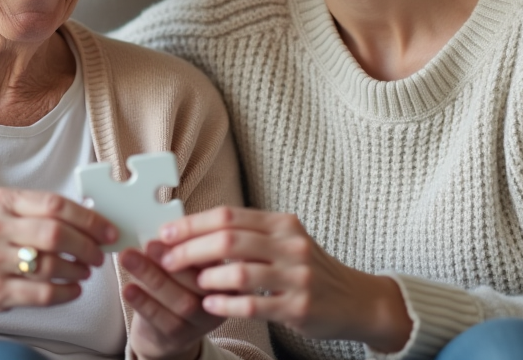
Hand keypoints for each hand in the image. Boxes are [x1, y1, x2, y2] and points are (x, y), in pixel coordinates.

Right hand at [0, 188, 117, 332]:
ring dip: (78, 270)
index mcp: (2, 201)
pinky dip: (65, 293)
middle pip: (55, 235)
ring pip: (50, 266)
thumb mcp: (6, 210)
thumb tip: (93, 221)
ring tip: (85, 270)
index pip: (55, 205)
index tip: (108, 230)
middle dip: (86, 246)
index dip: (88, 219)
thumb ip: (43, 211)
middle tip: (99, 254)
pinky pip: (41, 294)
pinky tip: (73, 288)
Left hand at [121, 241, 220, 359]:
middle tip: (149, 243)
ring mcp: (202, 320)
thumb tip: (157, 227)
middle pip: (198, 279)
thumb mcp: (184, 265)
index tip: (169, 230)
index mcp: (225, 272)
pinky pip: (162, 319)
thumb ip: (178, 248)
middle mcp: (220, 299)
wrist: (168, 332)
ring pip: (181, 300)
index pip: (214, 255)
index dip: (192, 242)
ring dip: (152, 277)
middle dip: (170, 258)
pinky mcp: (180, 336)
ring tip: (129, 258)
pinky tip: (128, 288)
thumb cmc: (175, 286)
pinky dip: (143, 302)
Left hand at [158, 207, 410, 352]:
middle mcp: (291, 244)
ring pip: (240, 271)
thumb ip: (249, 235)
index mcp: (282, 223)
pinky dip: (227, 304)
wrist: (357, 300)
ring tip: (189, 283)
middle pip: (229, 239)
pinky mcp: (299, 306)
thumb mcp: (285, 242)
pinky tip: (209, 305)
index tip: (166, 233)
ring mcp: (297, 276)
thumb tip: (196, 231)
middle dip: (191, 249)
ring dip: (207, 277)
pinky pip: (255, 304)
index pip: (229, 215)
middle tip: (167, 259)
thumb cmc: (311, 269)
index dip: (192, 223)